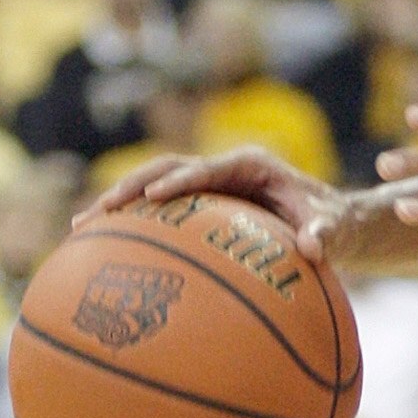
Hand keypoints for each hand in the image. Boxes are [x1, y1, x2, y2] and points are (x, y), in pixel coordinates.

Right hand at [85, 144, 391, 267]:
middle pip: (167, 169)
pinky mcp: (200, 206)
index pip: (209, 168)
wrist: (332, 223)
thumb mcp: (336, 229)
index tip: (155, 196)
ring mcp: (209, 186)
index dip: (181, 180)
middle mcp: (224, 170)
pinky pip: (161, 213)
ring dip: (119, 203)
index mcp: (252, 165)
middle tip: (100, 209)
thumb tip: (313, 249)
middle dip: (132, 186)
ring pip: (154, 186)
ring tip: (80, 228)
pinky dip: (132, 227)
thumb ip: (326, 234)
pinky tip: (99, 252)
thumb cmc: (335, 223)